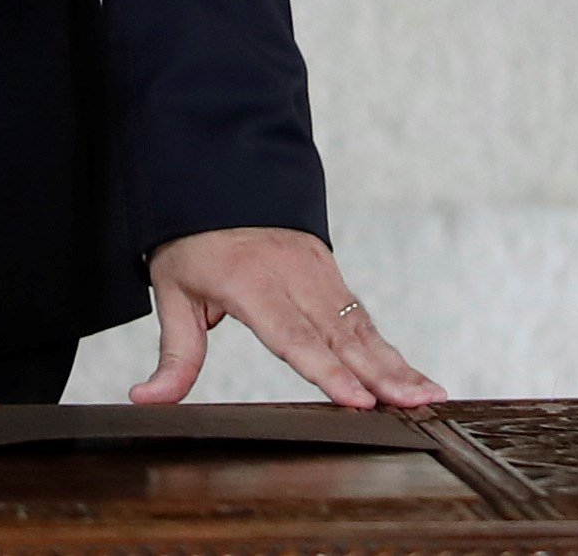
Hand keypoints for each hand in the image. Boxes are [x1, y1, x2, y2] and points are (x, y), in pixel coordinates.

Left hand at [133, 227, 441, 409]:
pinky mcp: (330, 272)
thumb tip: (147, 399)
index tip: (358, 399)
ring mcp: (316, 271)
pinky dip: (390, 350)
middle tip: (416, 405)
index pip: (293, 335)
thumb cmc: (189, 238)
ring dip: (397, 364)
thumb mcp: (170, 290)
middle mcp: (291, 276)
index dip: (327, 371)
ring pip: (361, 327)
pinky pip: (363, 318)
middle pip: (341, 335)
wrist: (213, 172)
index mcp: (249, 281)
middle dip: (382, 373)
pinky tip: (416, 378)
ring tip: (429, 398)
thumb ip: (174, 352)